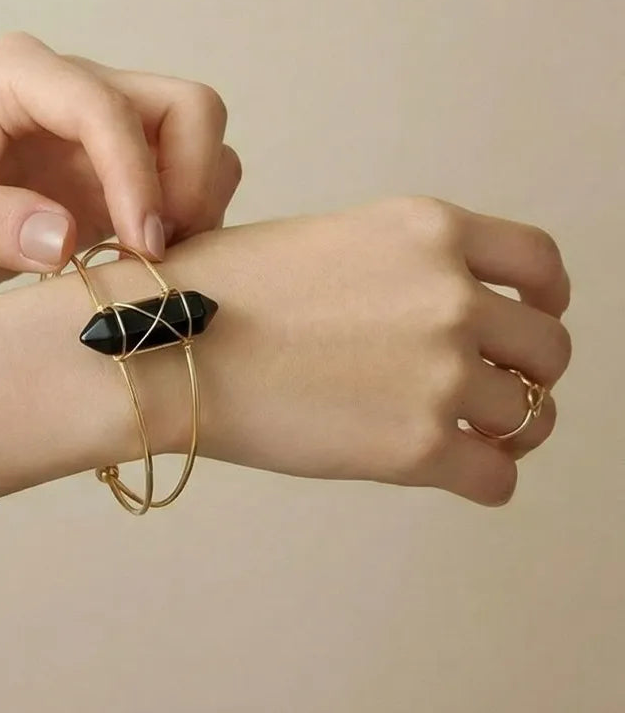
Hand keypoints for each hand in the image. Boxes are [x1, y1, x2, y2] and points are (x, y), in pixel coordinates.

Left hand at [0, 32, 241, 306]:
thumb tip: (66, 239)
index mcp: (21, 76)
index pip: (108, 107)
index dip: (138, 174)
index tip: (144, 243)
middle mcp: (69, 97)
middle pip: (183, 107)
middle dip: (192, 175)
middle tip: (161, 248)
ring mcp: (93, 145)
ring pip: (193, 147)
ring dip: (196, 202)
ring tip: (156, 262)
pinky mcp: (103, 192)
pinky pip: (175, 196)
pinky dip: (182, 229)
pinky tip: (145, 269)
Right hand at [157, 196, 571, 505]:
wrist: (165, 350)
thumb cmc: (216, 297)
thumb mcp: (325, 244)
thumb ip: (397, 270)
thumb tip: (422, 318)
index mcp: (429, 231)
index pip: (539, 265)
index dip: (546, 303)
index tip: (530, 325)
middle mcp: (451, 294)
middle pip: (547, 347)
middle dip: (528, 375)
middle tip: (498, 397)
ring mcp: (439, 370)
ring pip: (531, 416)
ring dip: (512, 433)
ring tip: (477, 442)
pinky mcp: (418, 444)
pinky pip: (497, 478)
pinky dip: (487, 481)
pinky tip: (457, 478)